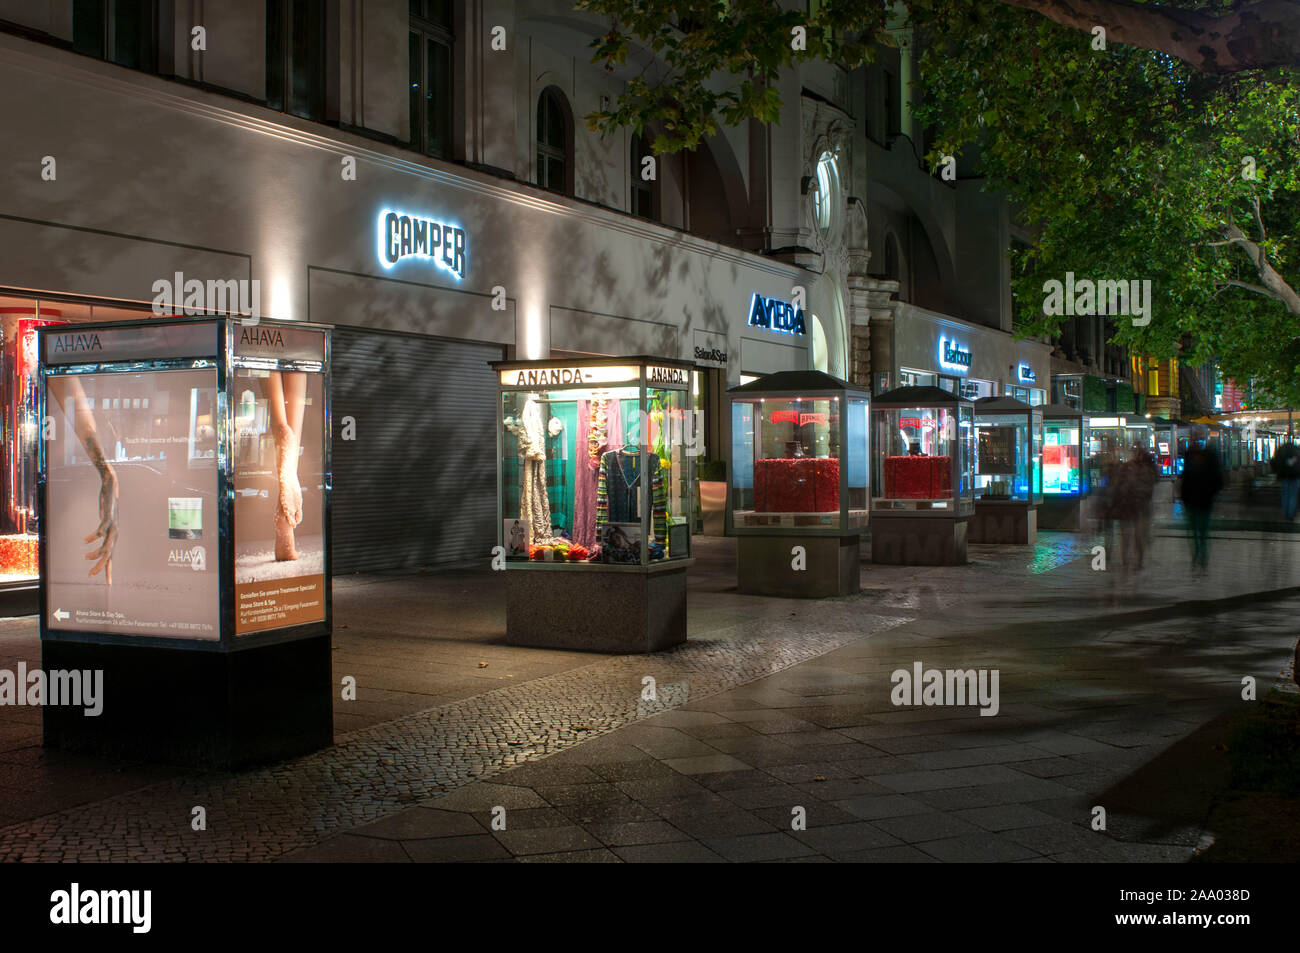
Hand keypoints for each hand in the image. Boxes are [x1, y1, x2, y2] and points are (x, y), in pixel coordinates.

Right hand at [84, 464, 117, 583]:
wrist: (111, 487)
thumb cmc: (107, 506)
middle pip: (109, 555)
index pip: (111, 557)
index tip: (109, 584)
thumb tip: (98, 539)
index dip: (109, 570)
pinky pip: (102, 530)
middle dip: (100, 567)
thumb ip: (103, 531)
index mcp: (113, 537)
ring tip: (85, 557)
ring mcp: (112, 526)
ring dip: (96, 553)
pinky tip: (86, 541)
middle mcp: (115, 534)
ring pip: (107, 545)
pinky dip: (94, 536)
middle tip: (90, 576)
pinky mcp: (108, 518)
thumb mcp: (105, 522)